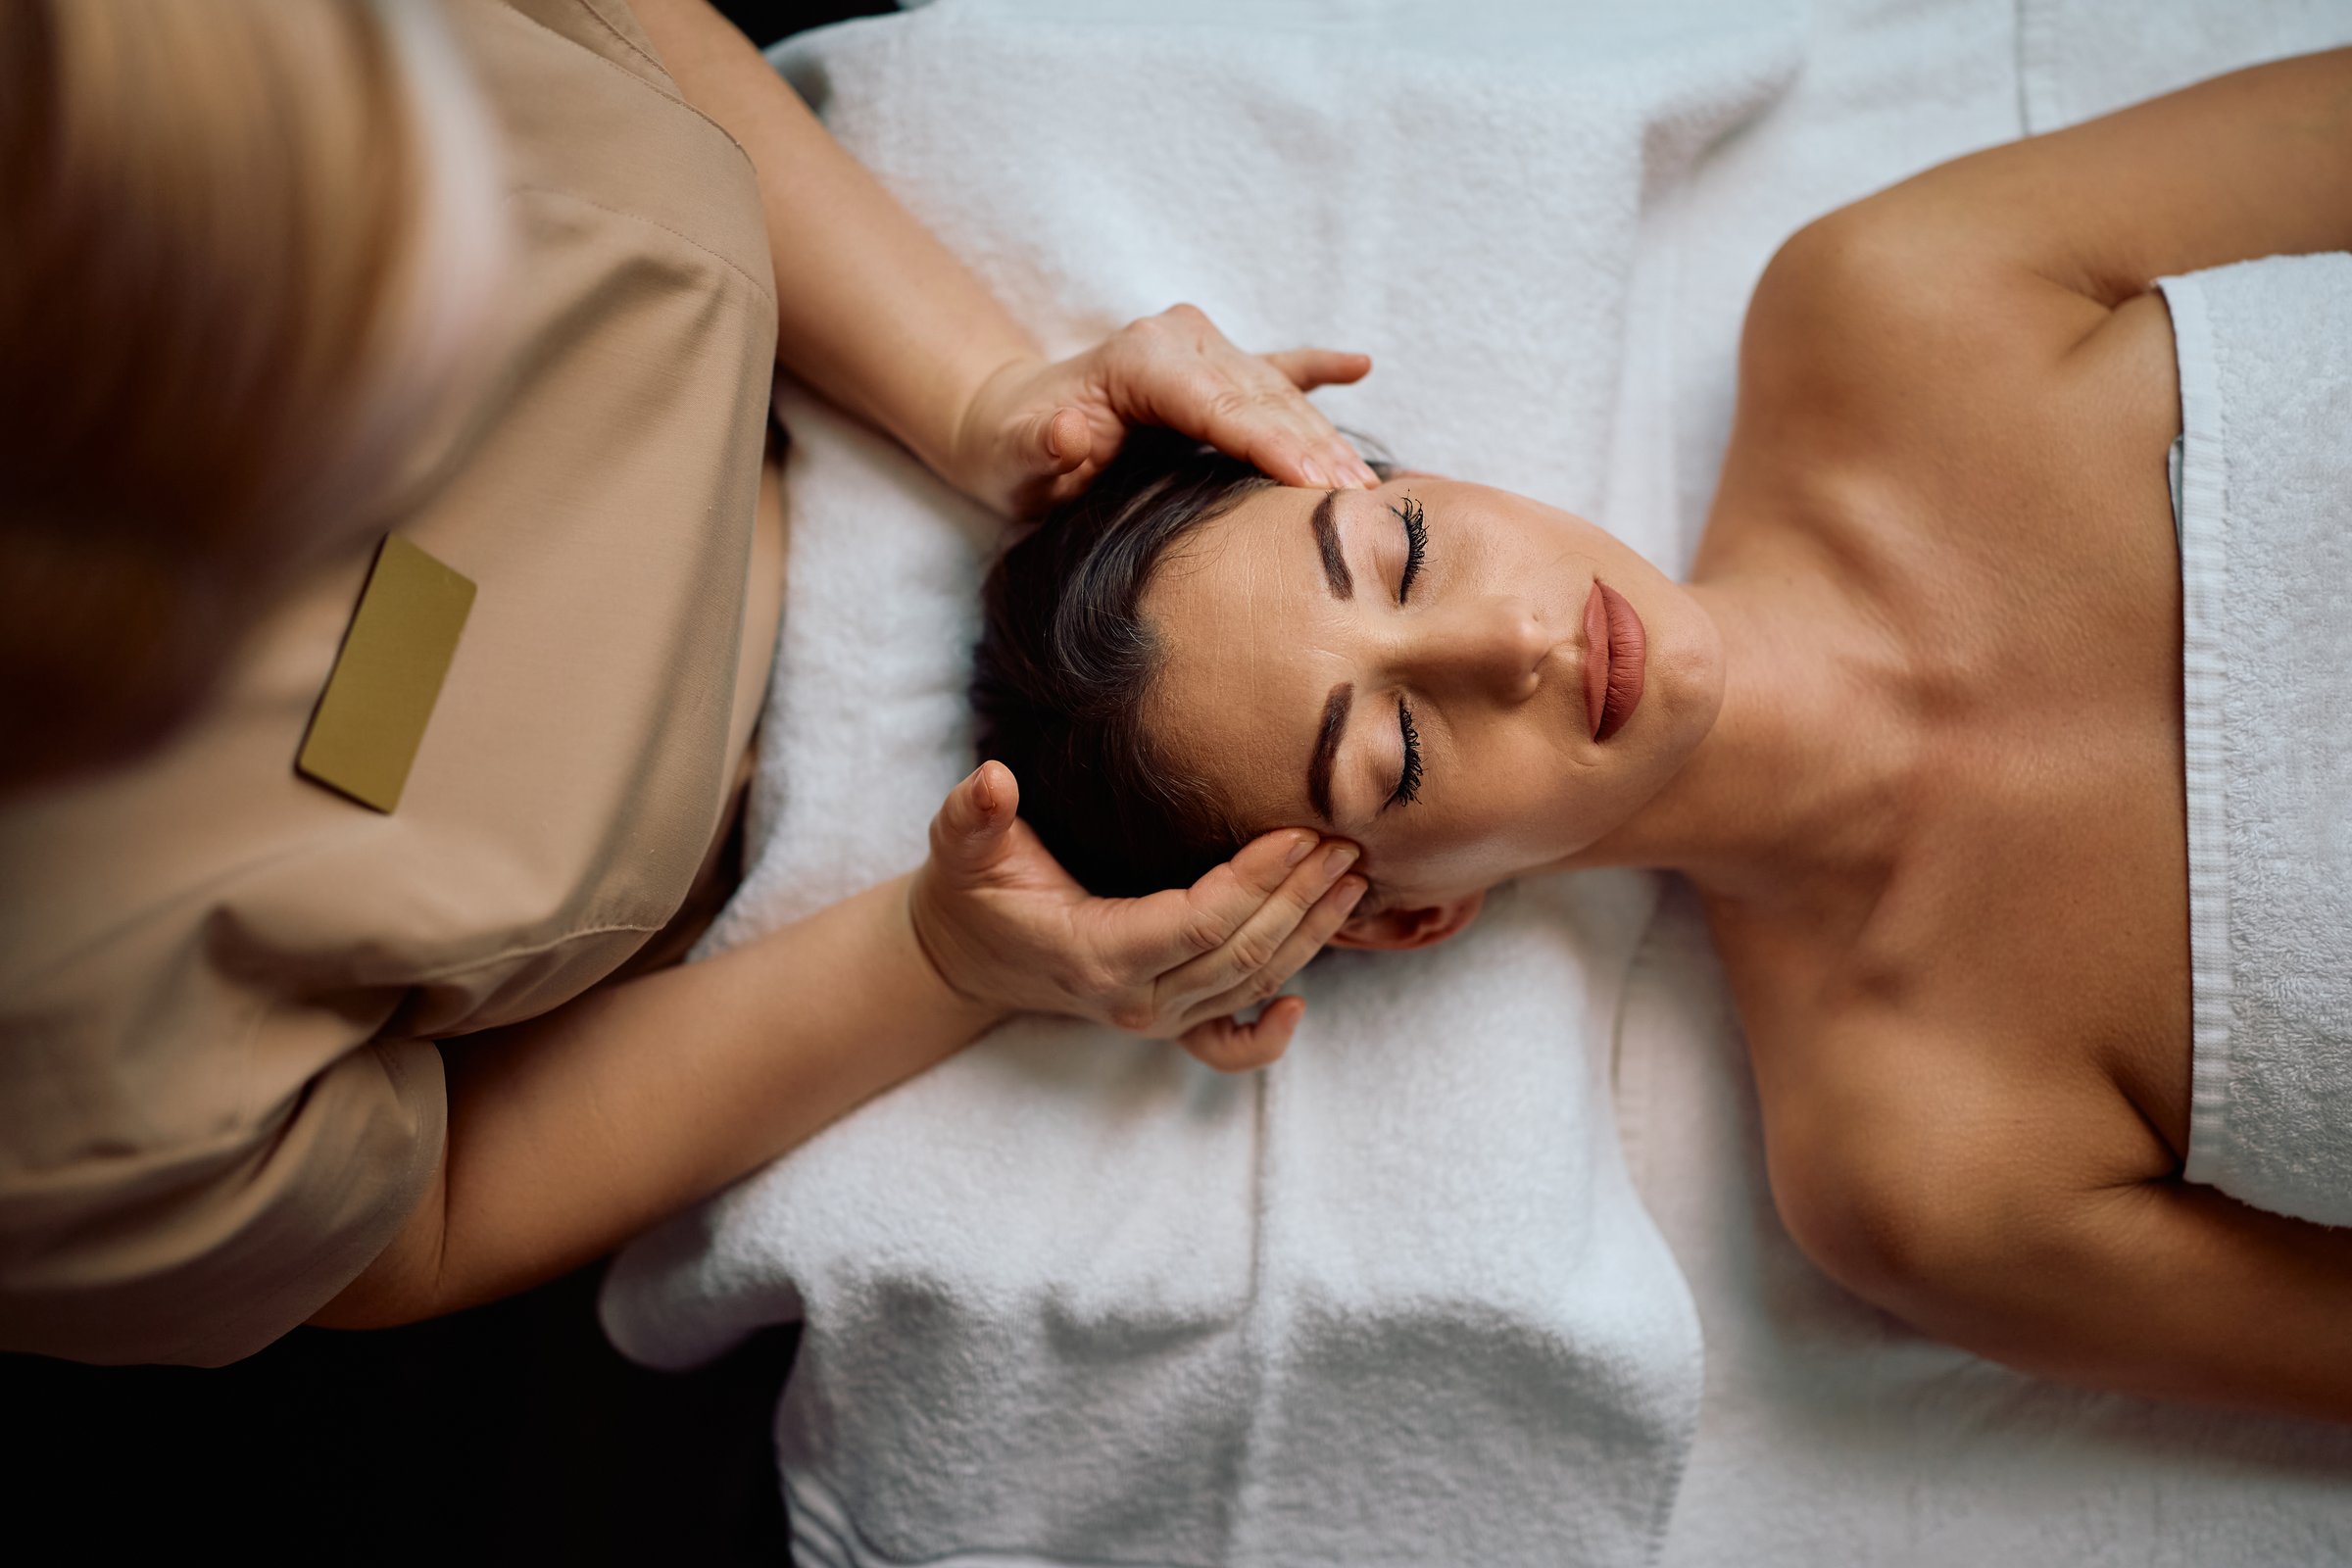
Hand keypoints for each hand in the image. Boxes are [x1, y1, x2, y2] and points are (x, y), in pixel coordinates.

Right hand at [907, 762, 1366, 1070]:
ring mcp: (1153, 1017)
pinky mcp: (1164, 1021)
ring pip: (1249, 986)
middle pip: (1240, 956)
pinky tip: (1300, 1005)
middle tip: (1345, 844)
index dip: (1255, 881)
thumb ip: (973, 814)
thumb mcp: (960, 846)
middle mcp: (1134, 999)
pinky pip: (1225, 1042)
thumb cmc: (970, 890)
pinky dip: (1266, 1035)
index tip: (1297, 834)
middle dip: (1300, 899)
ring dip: (1308, 936)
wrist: (962, 954)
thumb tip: (992, 781)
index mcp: (1096, 953)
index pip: (1199, 922)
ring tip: (1353, 881)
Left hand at [949, 304, 1379, 516]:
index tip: (1314, 484)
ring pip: (1279, 394)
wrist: (1010, 423)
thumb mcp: (1014, 458)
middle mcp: (1180, 339)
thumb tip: (1070, 432)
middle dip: (1314, 449)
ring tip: (1367, 484)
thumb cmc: (1013, 448)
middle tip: (1359, 499)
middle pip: (1263, 400)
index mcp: (1142, 357)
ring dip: (1324, 437)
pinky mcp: (1213, 369)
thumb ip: (1042, 447)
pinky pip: (1276, 368)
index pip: (1222, 406)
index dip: (1271, 446)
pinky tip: (1358, 365)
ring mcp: (1202, 348)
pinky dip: (1317, 370)